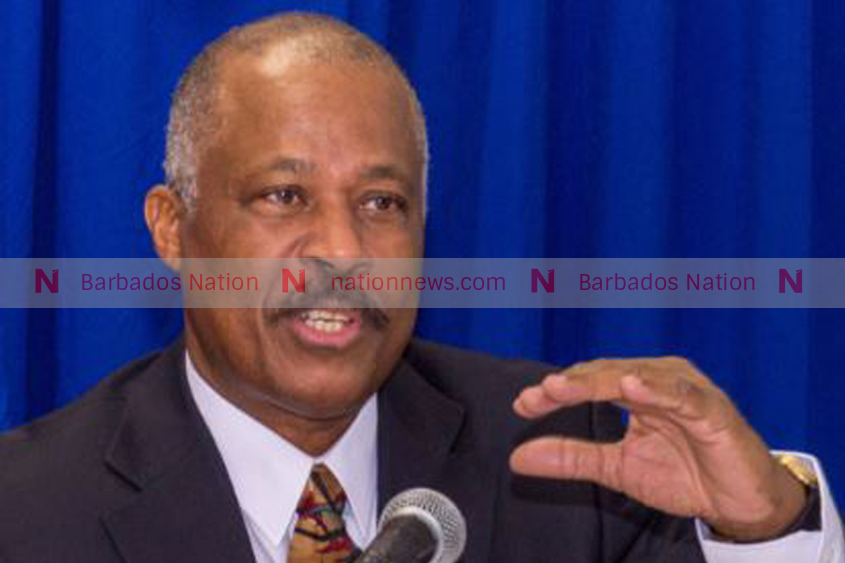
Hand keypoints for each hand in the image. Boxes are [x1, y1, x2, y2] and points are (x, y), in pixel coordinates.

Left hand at [509, 357, 806, 541]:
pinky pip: (681, 395)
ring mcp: (685, 391)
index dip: (556, 391)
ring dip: (600, 380)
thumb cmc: (683, 474)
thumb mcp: (617, 468)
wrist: (738, 503)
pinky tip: (630, 386)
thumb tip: (517, 458)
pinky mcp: (711, 409)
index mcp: (636, 388)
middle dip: (570, 384)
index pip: (588, 380)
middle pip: (606, 373)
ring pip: (637, 377)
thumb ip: (571, 457)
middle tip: (539, 394)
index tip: (523, 403)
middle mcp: (658, 379)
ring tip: (565, 387)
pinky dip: (656, 389)